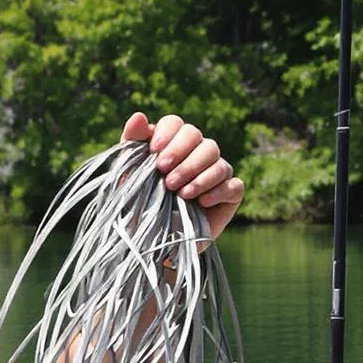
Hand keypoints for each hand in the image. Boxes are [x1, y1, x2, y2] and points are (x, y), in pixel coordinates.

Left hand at [122, 111, 242, 238]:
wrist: (153, 247)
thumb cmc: (139, 210)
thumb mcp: (129, 179)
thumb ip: (132, 146)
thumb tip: (138, 114)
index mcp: (171, 145)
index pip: (176, 124)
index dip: (168, 134)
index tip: (154, 153)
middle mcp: (196, 153)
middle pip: (198, 137)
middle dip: (181, 155)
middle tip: (166, 177)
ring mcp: (216, 172)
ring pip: (216, 159)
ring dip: (197, 174)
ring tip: (180, 194)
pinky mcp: (230, 195)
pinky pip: (233, 185)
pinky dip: (218, 191)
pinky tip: (202, 202)